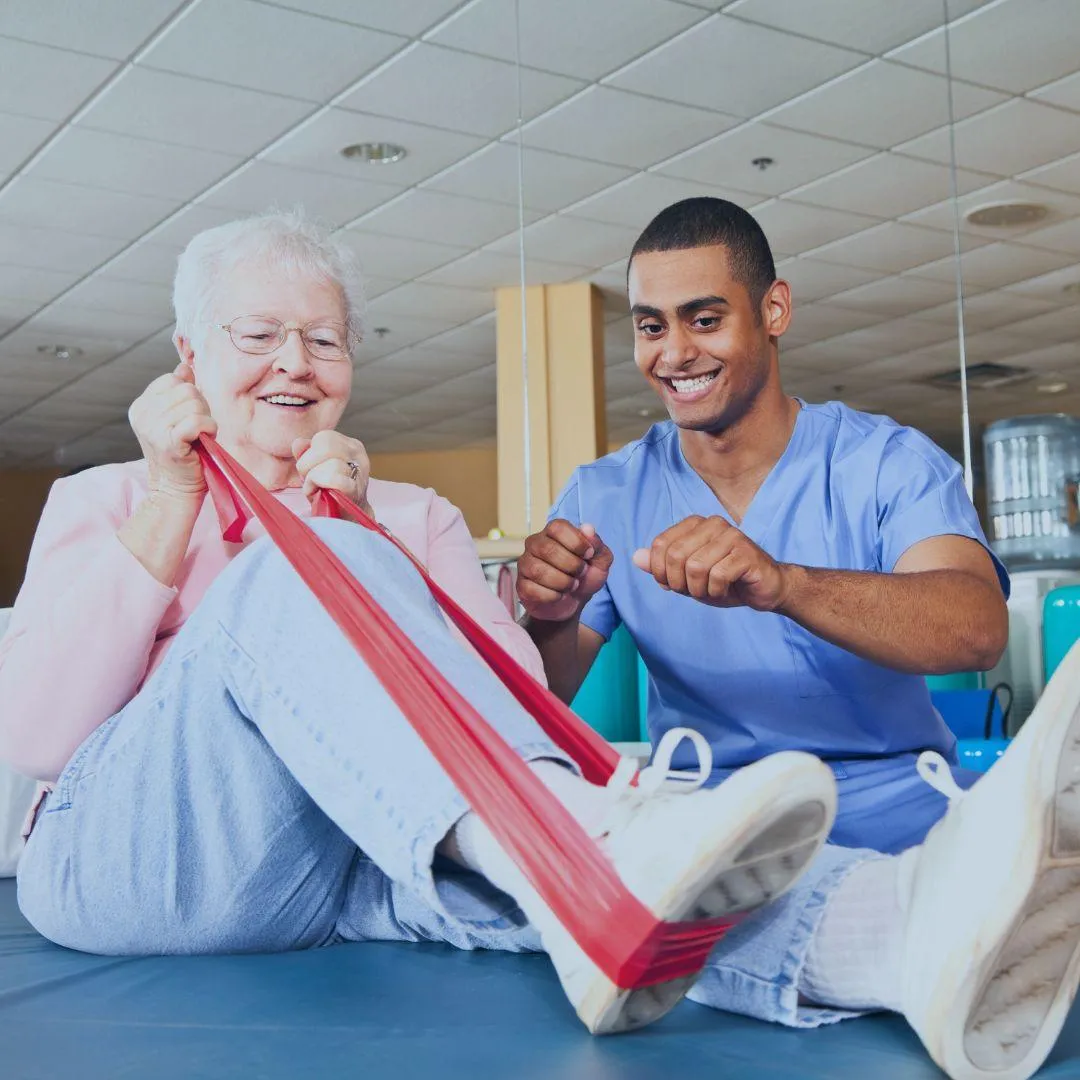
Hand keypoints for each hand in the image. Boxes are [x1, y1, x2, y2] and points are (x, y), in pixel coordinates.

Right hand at [128, 362, 216, 500]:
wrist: (175, 490)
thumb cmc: (182, 455)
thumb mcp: (176, 418)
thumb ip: (178, 392)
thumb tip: (185, 366)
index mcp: (141, 406)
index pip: (173, 380)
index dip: (189, 396)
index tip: (188, 418)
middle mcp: (142, 414)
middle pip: (187, 389)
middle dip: (201, 408)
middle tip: (197, 431)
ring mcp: (152, 427)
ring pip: (195, 404)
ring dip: (206, 421)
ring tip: (198, 438)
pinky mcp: (168, 441)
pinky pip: (198, 421)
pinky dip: (209, 429)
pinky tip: (204, 441)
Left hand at [292, 431, 372, 514]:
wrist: (346, 519)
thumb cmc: (330, 493)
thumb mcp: (316, 468)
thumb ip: (306, 453)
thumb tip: (298, 443)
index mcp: (349, 445)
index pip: (324, 437)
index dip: (310, 453)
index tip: (312, 469)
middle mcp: (358, 454)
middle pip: (326, 444)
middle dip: (309, 463)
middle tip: (311, 480)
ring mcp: (360, 472)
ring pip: (330, 462)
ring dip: (314, 478)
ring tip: (317, 489)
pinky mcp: (356, 490)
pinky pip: (334, 479)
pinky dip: (320, 485)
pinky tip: (320, 495)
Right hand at [517, 519, 612, 621]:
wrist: (574, 602)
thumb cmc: (585, 575)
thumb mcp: (600, 560)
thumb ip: (597, 544)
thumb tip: (588, 529)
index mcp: (553, 531)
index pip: (558, 528)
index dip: (576, 542)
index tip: (589, 555)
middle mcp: (535, 543)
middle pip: (548, 549)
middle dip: (571, 565)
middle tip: (581, 573)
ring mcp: (525, 564)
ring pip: (538, 571)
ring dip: (562, 582)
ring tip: (572, 585)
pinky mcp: (522, 585)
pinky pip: (532, 589)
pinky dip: (552, 595)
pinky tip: (559, 595)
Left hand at [632, 515, 790, 610]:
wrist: (764, 589)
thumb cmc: (725, 581)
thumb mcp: (686, 576)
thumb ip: (662, 566)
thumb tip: (636, 557)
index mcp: (695, 524)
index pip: (660, 544)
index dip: (660, 571)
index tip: (671, 585)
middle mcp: (712, 523)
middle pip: (675, 556)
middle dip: (679, 582)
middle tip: (693, 590)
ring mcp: (731, 536)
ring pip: (695, 567)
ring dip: (699, 590)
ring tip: (710, 590)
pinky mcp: (746, 552)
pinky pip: (717, 576)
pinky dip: (716, 591)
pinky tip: (726, 589)